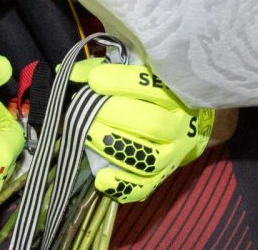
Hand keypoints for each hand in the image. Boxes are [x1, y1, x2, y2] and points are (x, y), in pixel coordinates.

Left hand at [73, 59, 212, 203]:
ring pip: (149, 158)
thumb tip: (70, 72)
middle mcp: (179, 125)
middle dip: (114, 115)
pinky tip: (101, 178)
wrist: (187, 124)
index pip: (151, 86)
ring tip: (87, 136)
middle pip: (151, 123)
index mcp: (174, 94)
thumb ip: (104, 70)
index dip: (121, 82)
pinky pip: (146, 187)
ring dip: (114, 148)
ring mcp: (173, 154)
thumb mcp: (134, 75)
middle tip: (85, 110)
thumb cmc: (152, 94)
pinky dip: (123, 185)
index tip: (94, 80)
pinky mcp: (163, 177)